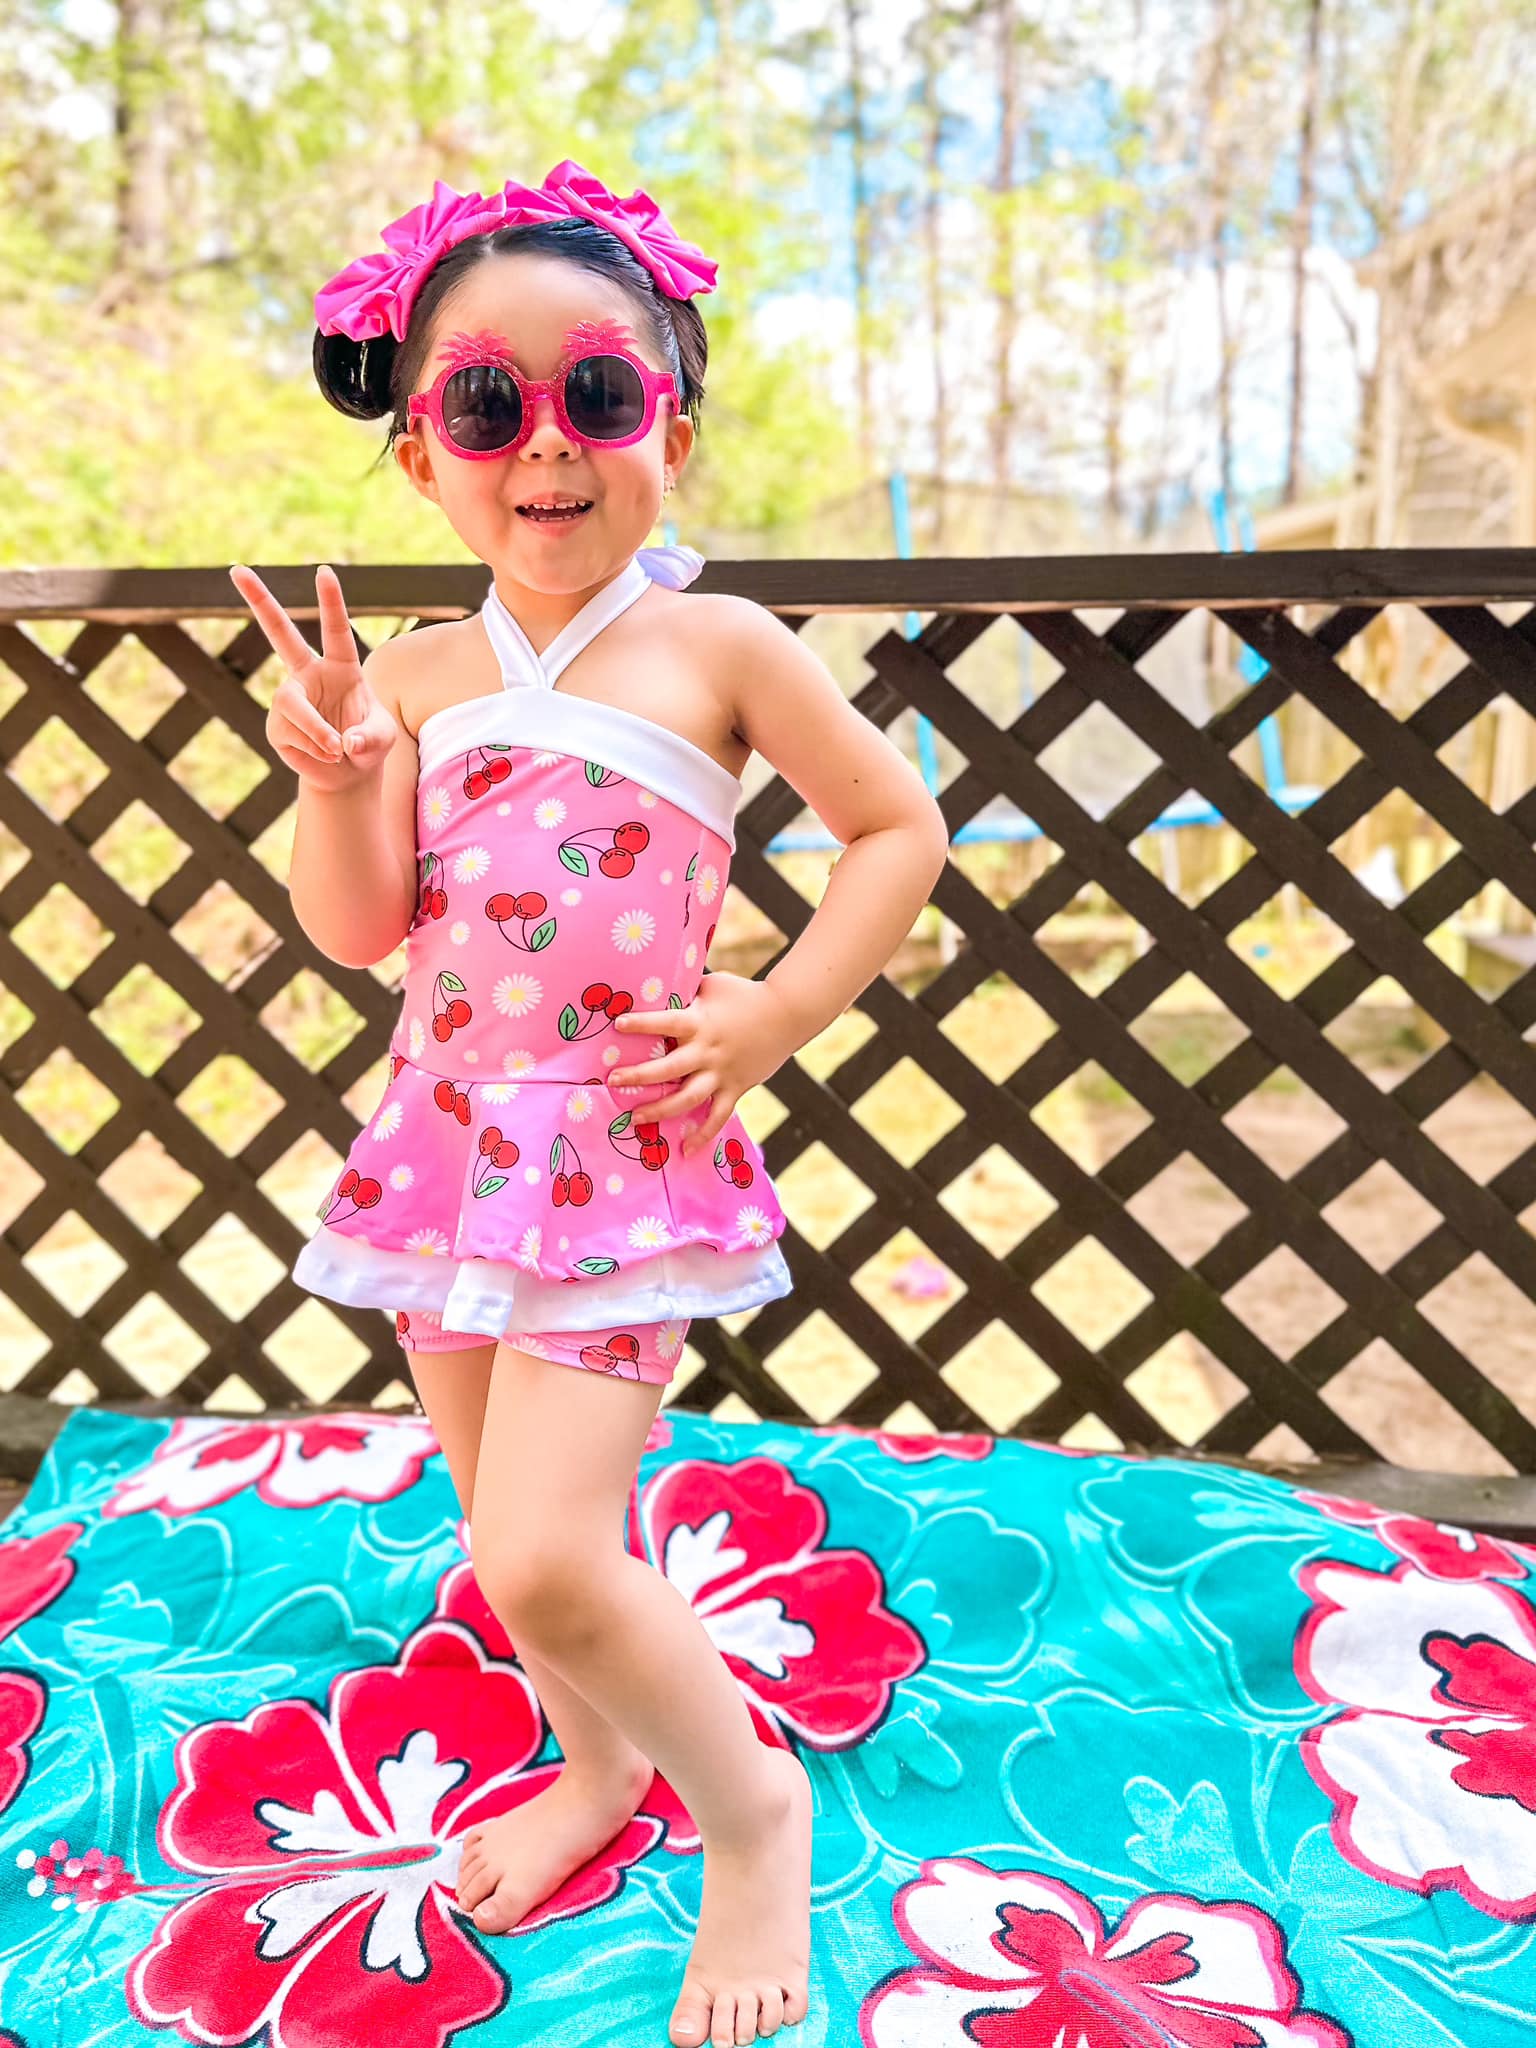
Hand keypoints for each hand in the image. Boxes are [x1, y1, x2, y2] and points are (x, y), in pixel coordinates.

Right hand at [231, 562, 396, 788]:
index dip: (330, 602)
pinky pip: (292, 733)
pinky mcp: (276, 725)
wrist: (346, 773)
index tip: (324, 571)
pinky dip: (315, 751)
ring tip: (337, 750)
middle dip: (260, 602)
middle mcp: (309, 675)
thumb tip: (344, 741)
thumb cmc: (368, 745)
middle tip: (237, 570)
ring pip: (292, 704)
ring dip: (317, 731)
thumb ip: (370, 737)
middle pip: (280, 635)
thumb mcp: (382, 739)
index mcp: (341, 667)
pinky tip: (324, 756)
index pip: (335, 630)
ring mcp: (289, 698)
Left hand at [609, 972, 799, 1156]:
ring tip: (635, 1119)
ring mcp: (722, 1073)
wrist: (786, 1014)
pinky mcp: (736, 1088)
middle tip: (613, 1081)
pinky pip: (718, 1116)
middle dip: (640, 1076)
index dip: (643, 1024)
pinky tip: (685, 1150)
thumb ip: (686, 992)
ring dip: (661, 1110)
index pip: (667, 1023)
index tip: (617, 1024)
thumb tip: (657, 986)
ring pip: (689, 1098)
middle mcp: (708, 1051)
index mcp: (700, 1022)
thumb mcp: (712, 985)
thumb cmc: (744, 995)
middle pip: (670, 1068)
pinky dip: (704, 1135)